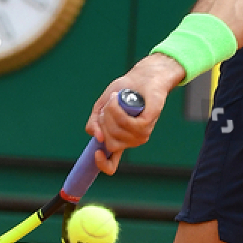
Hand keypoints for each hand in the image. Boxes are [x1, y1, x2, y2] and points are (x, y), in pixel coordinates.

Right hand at [85, 55, 183, 174]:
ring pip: (118, 132)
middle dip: (103, 122)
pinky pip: (129, 125)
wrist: (141, 77)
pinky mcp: (148, 123)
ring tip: (115, 98)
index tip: (96, 153)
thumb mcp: (101, 108)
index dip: (102, 164)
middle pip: (109, 143)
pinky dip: (119, 110)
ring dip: (111, 112)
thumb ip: (94, 123)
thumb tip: (97, 138)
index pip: (111, 165)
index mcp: (119, 140)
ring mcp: (141, 134)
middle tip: (109, 104)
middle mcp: (131, 140)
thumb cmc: (123, 92)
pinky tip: (119, 99)